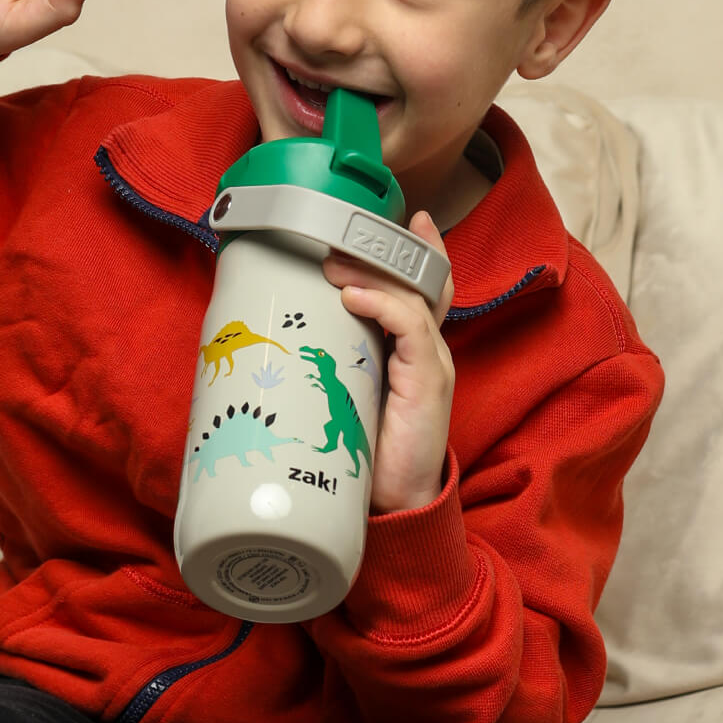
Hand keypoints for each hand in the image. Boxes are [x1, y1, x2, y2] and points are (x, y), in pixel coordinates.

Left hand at [322, 212, 455, 512]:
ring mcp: (432, 362)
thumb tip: (290, 337)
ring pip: (412, 295)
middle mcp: (429, 349)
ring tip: (333, 262)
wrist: (395, 504)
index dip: (422, 252)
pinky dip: (381, 304)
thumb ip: (338, 364)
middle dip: (388, 250)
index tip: (411, 218)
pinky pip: (409, 326)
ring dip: (370, 272)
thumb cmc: (367, 453)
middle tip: (345, 231)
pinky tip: (351, 296)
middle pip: (423, 281)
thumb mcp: (349, 396)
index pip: (427, 288)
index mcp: (415, 352)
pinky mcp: (429, 380)